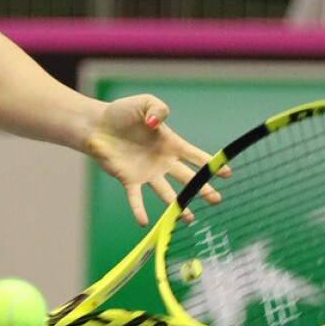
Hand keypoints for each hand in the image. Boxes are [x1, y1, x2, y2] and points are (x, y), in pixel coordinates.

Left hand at [82, 94, 222, 226]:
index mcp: (171, 144)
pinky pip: (136, 198)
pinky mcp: (129, 180)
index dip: (212, 164)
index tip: (227, 173)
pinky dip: (139, 210)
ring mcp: (147, 173)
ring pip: (166, 193)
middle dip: (203, 189)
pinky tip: (143, 222)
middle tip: (216, 200)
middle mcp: (162, 162)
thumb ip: (157, 109)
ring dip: (177, 206)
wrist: (97, 125)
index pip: (195, 156)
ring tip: (188, 218)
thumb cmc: (123, 113)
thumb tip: (156, 123)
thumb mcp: (145, 103)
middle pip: (187, 178)